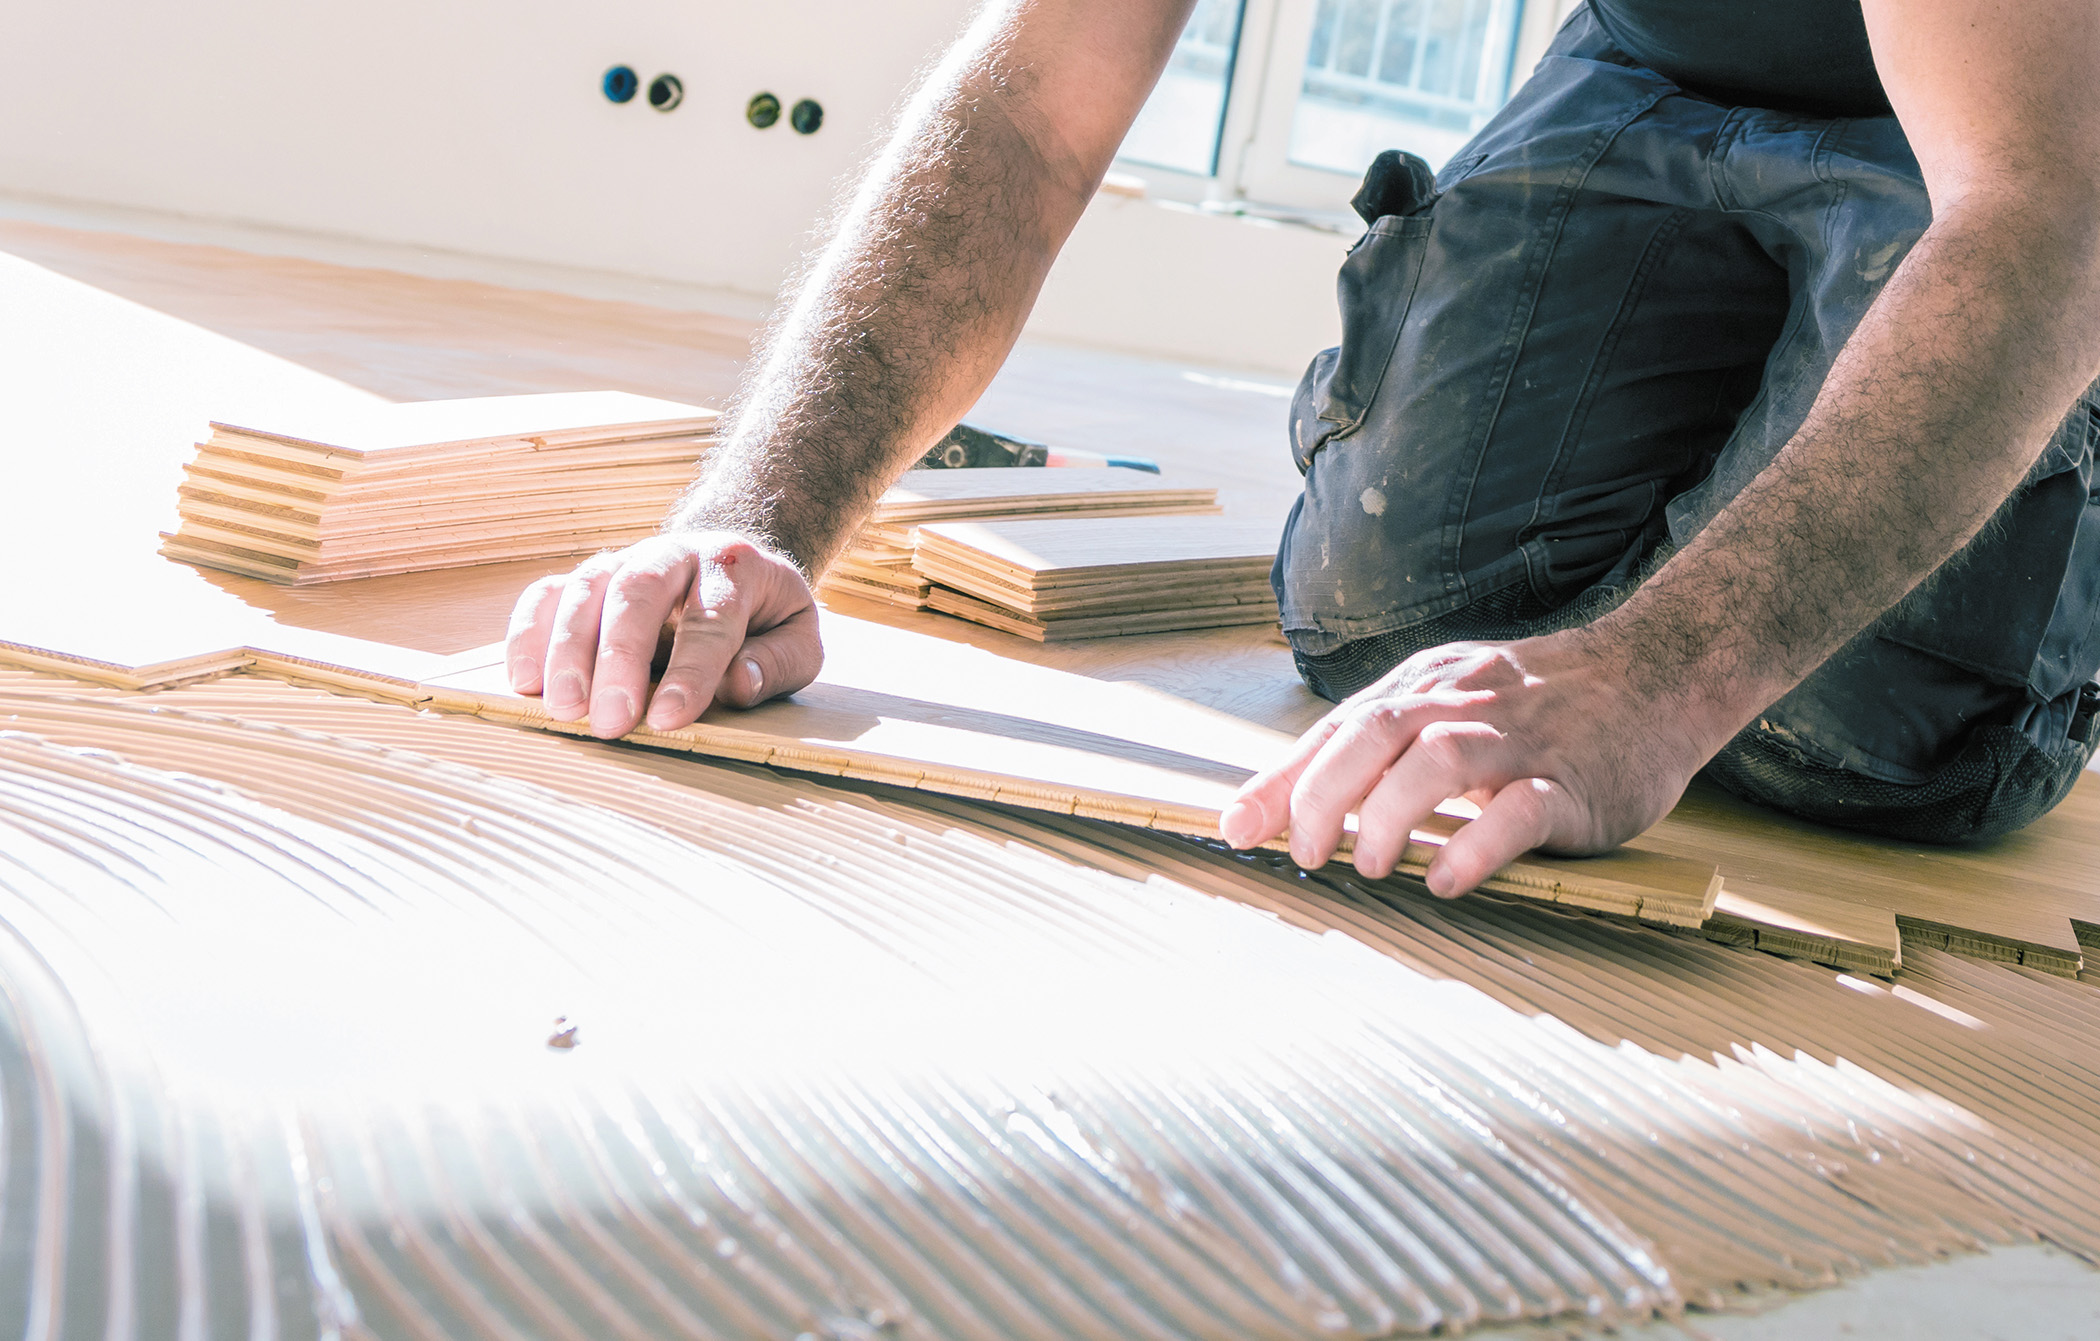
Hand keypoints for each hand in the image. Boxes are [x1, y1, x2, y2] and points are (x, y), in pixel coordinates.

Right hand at [504, 531, 822, 738]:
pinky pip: (548, 594)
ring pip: (586, 589)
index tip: (668, 719)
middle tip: (608, 722)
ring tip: (562, 709)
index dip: (690, 671)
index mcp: (734, 566)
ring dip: (567, 651)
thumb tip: (740, 683)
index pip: (710, 618)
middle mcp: (673, 553)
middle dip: (619, 659)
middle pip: (637, 593)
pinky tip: (523, 680)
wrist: (732, 565)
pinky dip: (529, 633)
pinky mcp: (588, 579)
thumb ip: (778, 662)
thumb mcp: (797, 639)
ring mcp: (624, 561)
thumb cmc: (765, 617)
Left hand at [1217, 631, 1712, 895]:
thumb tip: (1288, 800)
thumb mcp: (1454, 700)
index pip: (1338, 729)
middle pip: (1374, 733)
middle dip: (1323, 797)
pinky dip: (1477, 845)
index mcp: (1427, 686)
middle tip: (1303, 855)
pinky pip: (1521, 812)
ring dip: (1389, 816)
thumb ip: (1382, 744)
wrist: (1663, 671)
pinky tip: (1449, 881)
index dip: (1281, 781)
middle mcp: (1464, 704)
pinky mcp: (1573, 782)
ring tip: (1371, 867)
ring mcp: (1520, 741)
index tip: (1234, 830)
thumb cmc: (1545, 703)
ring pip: (1438, 762)